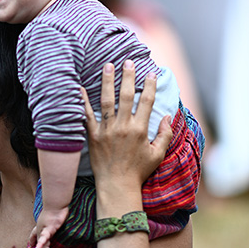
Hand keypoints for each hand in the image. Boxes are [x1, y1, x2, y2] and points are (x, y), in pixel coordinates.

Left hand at [29, 204, 68, 247]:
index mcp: (42, 225)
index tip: (31, 245)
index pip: (34, 234)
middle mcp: (41, 228)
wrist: (56, 201)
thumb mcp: (55, 215)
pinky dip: (40, 244)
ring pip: (44, 244)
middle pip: (41, 243)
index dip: (33, 240)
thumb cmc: (57, 206)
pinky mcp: (48, 228)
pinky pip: (44, 238)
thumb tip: (59, 217)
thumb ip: (55, 219)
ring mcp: (43, 229)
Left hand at [82, 60, 172, 189]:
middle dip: (128, 77)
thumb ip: (165, 134)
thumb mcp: (157, 154)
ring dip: (108, 82)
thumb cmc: (138, 172)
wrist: (117, 186)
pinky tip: (80, 87)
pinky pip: (87, 115)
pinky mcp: (93, 136)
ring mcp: (107, 131)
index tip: (151, 72)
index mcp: (140, 130)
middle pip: (127, 96)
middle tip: (128, 61)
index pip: (147, 102)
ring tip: (108, 65)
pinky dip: (83, 101)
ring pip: (107, 101)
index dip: (150, 85)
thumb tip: (168, 116)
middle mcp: (123, 127)